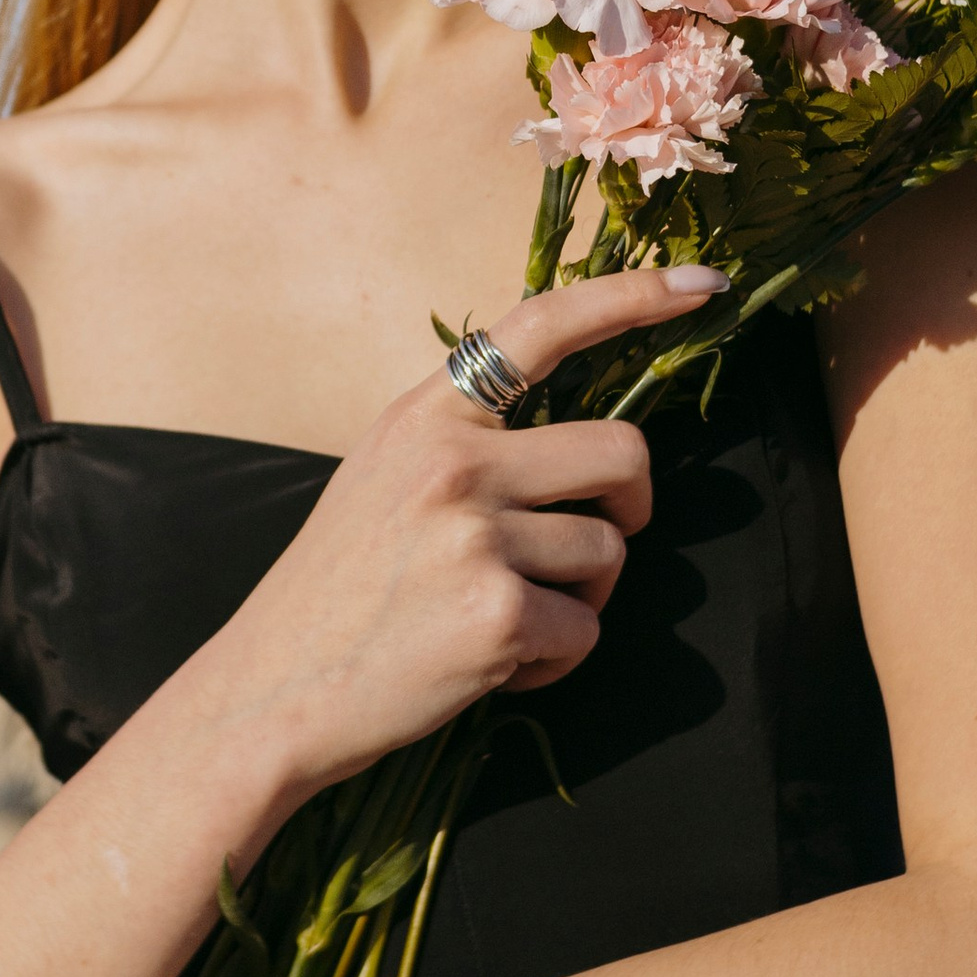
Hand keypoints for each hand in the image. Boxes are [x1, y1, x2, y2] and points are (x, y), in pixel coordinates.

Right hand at [203, 260, 724, 805]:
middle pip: (622, 452)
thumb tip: (569, 437)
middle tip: (598, 540)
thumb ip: (465, 440)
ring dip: (579, 598)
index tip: (704, 285)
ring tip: (503, 619)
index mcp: (427, 416)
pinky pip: (585, 629)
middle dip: (631, 507)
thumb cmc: (338, 591)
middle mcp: (454, 461)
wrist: (272, 691)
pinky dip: (553, 660)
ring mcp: (476, 535)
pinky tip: (490, 665)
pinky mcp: (500, 613)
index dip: (632, 297)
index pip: (542, 326)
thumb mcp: (383, 475)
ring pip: (608, 552)